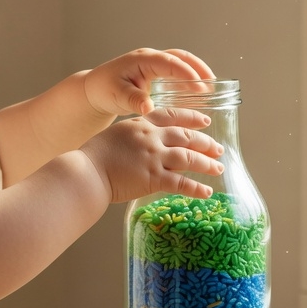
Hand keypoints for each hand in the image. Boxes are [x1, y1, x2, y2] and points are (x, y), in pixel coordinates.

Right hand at [82, 108, 223, 202]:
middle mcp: (151, 137)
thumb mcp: (117, 135)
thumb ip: (136, 136)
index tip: (206, 122)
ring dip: (207, 164)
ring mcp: (154, 157)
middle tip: (219, 149)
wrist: (87, 172)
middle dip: (206, 143)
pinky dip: (196, 188)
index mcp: (142, 123)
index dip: (192, 118)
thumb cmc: (95, 156)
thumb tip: (148, 144)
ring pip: (189, 158)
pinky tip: (207, 192)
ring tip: (218, 169)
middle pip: (186, 137)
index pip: (173, 116)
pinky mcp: (153, 178)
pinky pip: (181, 183)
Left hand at [83, 48, 214, 119]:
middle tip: (213, 83)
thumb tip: (148, 108)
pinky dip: (188, 78)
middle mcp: (150, 58)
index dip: (186, 73)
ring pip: (180, 62)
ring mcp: (154, 63)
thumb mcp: (117, 96)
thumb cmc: (104, 90)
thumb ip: (133, 101)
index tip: (200, 86)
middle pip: (180, 57)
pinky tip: (198, 92)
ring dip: (196, 71)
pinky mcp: (155, 72)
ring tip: (211, 87)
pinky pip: (176, 71)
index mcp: (142, 60)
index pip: (170, 63)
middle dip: (198, 68)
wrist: (95, 90)